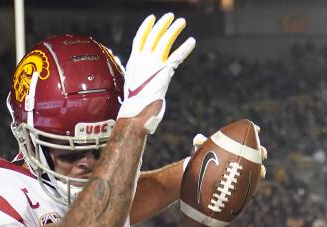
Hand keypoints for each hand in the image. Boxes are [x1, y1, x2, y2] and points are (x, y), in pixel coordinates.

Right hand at [117, 13, 195, 133]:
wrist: (138, 110)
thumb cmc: (136, 104)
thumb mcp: (136, 87)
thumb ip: (142, 79)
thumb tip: (145, 84)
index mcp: (134, 62)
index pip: (140, 39)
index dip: (146, 28)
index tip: (152, 18)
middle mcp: (142, 60)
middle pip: (153, 36)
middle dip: (162, 25)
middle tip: (170, 16)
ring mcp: (153, 63)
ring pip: (165, 41)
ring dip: (174, 30)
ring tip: (182, 21)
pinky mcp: (165, 70)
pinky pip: (177, 56)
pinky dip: (185, 48)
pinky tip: (192, 41)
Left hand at [186, 130, 268, 177]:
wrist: (202, 172)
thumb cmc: (203, 156)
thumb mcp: (201, 149)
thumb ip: (200, 142)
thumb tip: (196, 140)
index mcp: (233, 142)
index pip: (246, 134)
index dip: (253, 131)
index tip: (258, 129)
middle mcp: (239, 152)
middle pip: (254, 150)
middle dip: (260, 151)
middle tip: (263, 154)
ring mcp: (241, 164)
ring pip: (255, 164)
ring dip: (260, 167)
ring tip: (262, 172)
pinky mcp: (240, 176)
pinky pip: (250, 176)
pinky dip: (255, 177)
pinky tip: (259, 178)